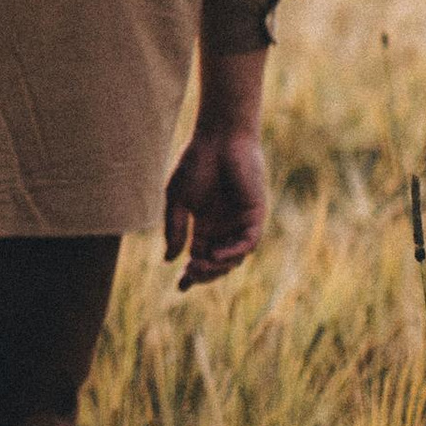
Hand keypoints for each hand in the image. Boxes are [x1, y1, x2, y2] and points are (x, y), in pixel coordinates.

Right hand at [163, 126, 267, 288]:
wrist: (217, 138)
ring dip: (218, 266)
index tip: (180, 287)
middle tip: (190, 275)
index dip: (191, 274)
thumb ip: (175, 229)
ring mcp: (240, 222)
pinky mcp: (255, 214)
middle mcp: (224, 227)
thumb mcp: (177, 201)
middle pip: (217, 262)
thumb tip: (170, 259)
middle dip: (204, 273)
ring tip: (199, 264)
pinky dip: (234, 251)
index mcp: (205, 224)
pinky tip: (218, 253)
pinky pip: (248, 242)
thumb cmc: (195, 163)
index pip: (199, 256)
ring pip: (234, 257)